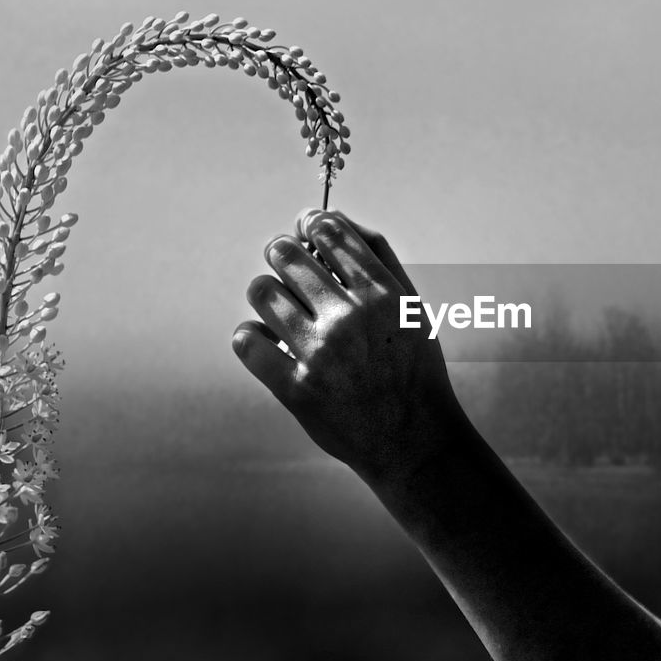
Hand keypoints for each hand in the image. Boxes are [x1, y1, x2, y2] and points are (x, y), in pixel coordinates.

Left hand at [232, 209, 467, 485]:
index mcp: (382, 294)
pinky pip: (246, 340)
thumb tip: (335, 220)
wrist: (413, 441)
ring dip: (266, 292)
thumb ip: (380, 259)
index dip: (311, 223)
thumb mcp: (413, 308)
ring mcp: (319, 354)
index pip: (329, 231)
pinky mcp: (294, 388)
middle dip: (283, 253)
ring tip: (279, 307)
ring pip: (262, 291)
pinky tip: (268, 341)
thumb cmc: (414, 371)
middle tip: (288, 266)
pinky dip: (251, 335)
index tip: (307, 231)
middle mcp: (349, 318)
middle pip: (286, 254)